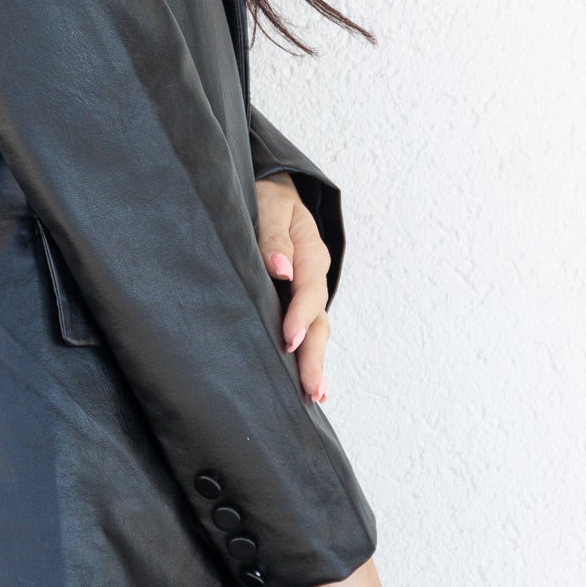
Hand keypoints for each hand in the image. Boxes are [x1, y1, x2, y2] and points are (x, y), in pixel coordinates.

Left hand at [254, 170, 330, 402]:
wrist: (273, 191)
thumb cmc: (266, 197)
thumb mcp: (270, 206)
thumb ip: (273, 236)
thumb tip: (281, 269)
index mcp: (309, 251)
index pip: (308, 289)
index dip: (299, 316)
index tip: (288, 340)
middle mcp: (314, 274)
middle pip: (319, 319)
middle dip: (314, 355)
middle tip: (310, 389)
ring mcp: (308, 290)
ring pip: (317, 329)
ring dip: (315, 362)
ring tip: (314, 395)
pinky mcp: (298, 300)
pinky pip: (308, 329)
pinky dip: (310, 355)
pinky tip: (310, 384)